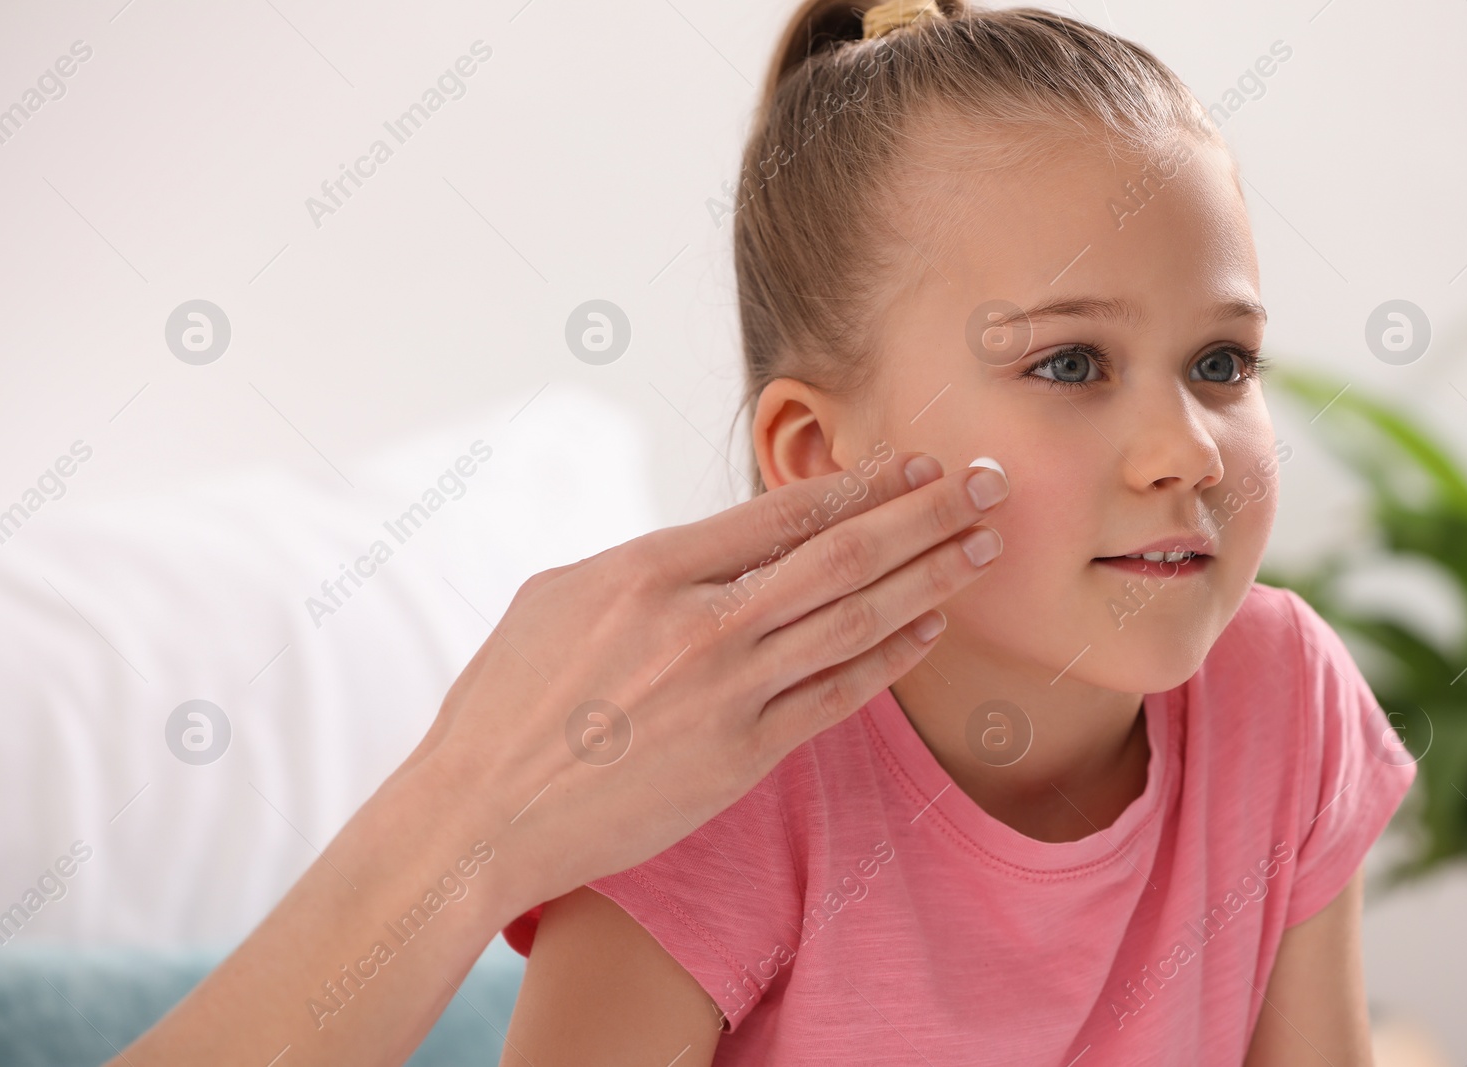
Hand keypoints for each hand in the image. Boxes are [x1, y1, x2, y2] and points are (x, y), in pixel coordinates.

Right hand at [410, 446, 1009, 919]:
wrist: (478, 816)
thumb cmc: (506, 702)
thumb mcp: (559, 596)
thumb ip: (648, 565)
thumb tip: (714, 547)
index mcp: (649, 569)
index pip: (783, 510)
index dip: (862, 482)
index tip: (915, 463)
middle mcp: (700, 624)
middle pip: (842, 554)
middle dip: (925, 513)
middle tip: (988, 485)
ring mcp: (727, 693)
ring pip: (855, 619)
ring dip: (930, 577)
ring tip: (983, 547)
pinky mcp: (741, 758)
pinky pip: (837, 697)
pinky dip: (890, 658)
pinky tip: (931, 629)